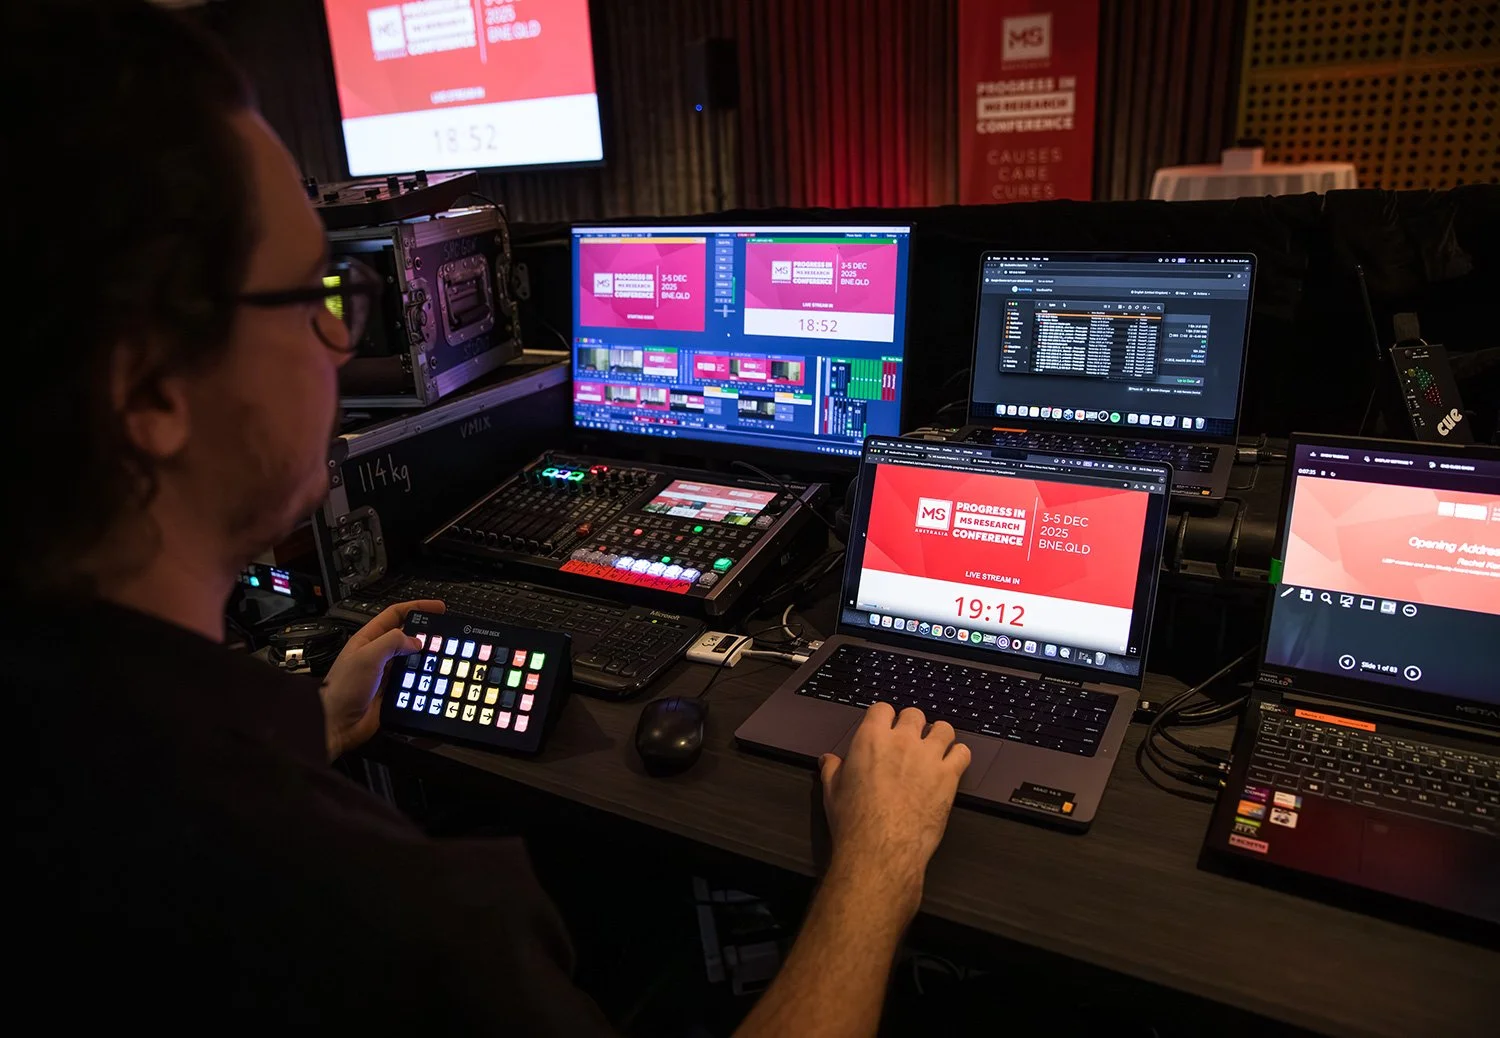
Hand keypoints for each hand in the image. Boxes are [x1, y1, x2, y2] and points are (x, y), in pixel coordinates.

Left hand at [319, 600, 443, 760]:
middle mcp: (378, 654)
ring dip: (427, 658)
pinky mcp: (393, 691)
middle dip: (425, 634)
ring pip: (413, 659)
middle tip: (445, 634)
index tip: (437, 608)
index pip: (395, 615)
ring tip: (443, 656)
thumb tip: (416, 641)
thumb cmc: (342, 689)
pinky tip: (433, 679)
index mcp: (369, 639)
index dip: (417, 608)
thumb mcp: (367, 657)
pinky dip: (424, 679)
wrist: (337, 724)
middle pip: (407, 637)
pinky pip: (413, 681)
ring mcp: (386, 673)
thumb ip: (392, 642)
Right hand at [818, 704, 970, 914]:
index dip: (884, 717)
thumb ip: (832, 770)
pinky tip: (951, 764)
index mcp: (871, 739)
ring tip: (934, 747)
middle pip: (914, 714)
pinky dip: (958, 756)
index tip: (885, 726)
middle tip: (910, 739)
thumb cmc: (855, 822)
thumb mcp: (833, 792)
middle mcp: (902, 741)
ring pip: (943, 728)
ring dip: (938, 735)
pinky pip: (963, 753)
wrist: (881, 849)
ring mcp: (928, 757)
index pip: (882, 708)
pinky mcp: (948, 777)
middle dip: (912, 724)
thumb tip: (828, 760)